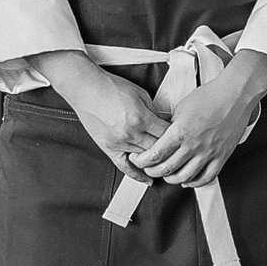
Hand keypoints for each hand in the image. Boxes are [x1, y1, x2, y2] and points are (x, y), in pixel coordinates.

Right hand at [36, 52, 168, 166]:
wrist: (86, 88)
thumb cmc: (110, 87)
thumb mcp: (140, 94)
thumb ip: (154, 111)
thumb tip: (163, 123)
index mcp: (141, 118)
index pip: (167, 135)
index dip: (176, 136)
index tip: (180, 137)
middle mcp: (131, 133)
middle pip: (158, 150)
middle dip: (168, 149)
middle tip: (174, 149)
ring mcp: (119, 142)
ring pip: (144, 159)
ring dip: (154, 160)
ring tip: (164, 161)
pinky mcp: (108, 148)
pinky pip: (124, 167)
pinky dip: (137, 175)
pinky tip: (147, 179)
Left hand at [130, 50, 266, 187]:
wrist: (234, 95)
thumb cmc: (210, 97)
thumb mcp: (181, 108)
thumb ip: (170, 126)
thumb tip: (160, 136)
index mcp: (180, 131)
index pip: (155, 154)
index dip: (143, 161)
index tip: (139, 160)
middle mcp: (194, 145)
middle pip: (167, 169)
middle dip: (153, 171)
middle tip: (149, 168)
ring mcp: (208, 153)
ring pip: (185, 177)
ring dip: (171, 179)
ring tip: (167, 175)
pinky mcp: (221, 156)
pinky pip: (206, 177)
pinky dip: (194, 183)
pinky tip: (188, 180)